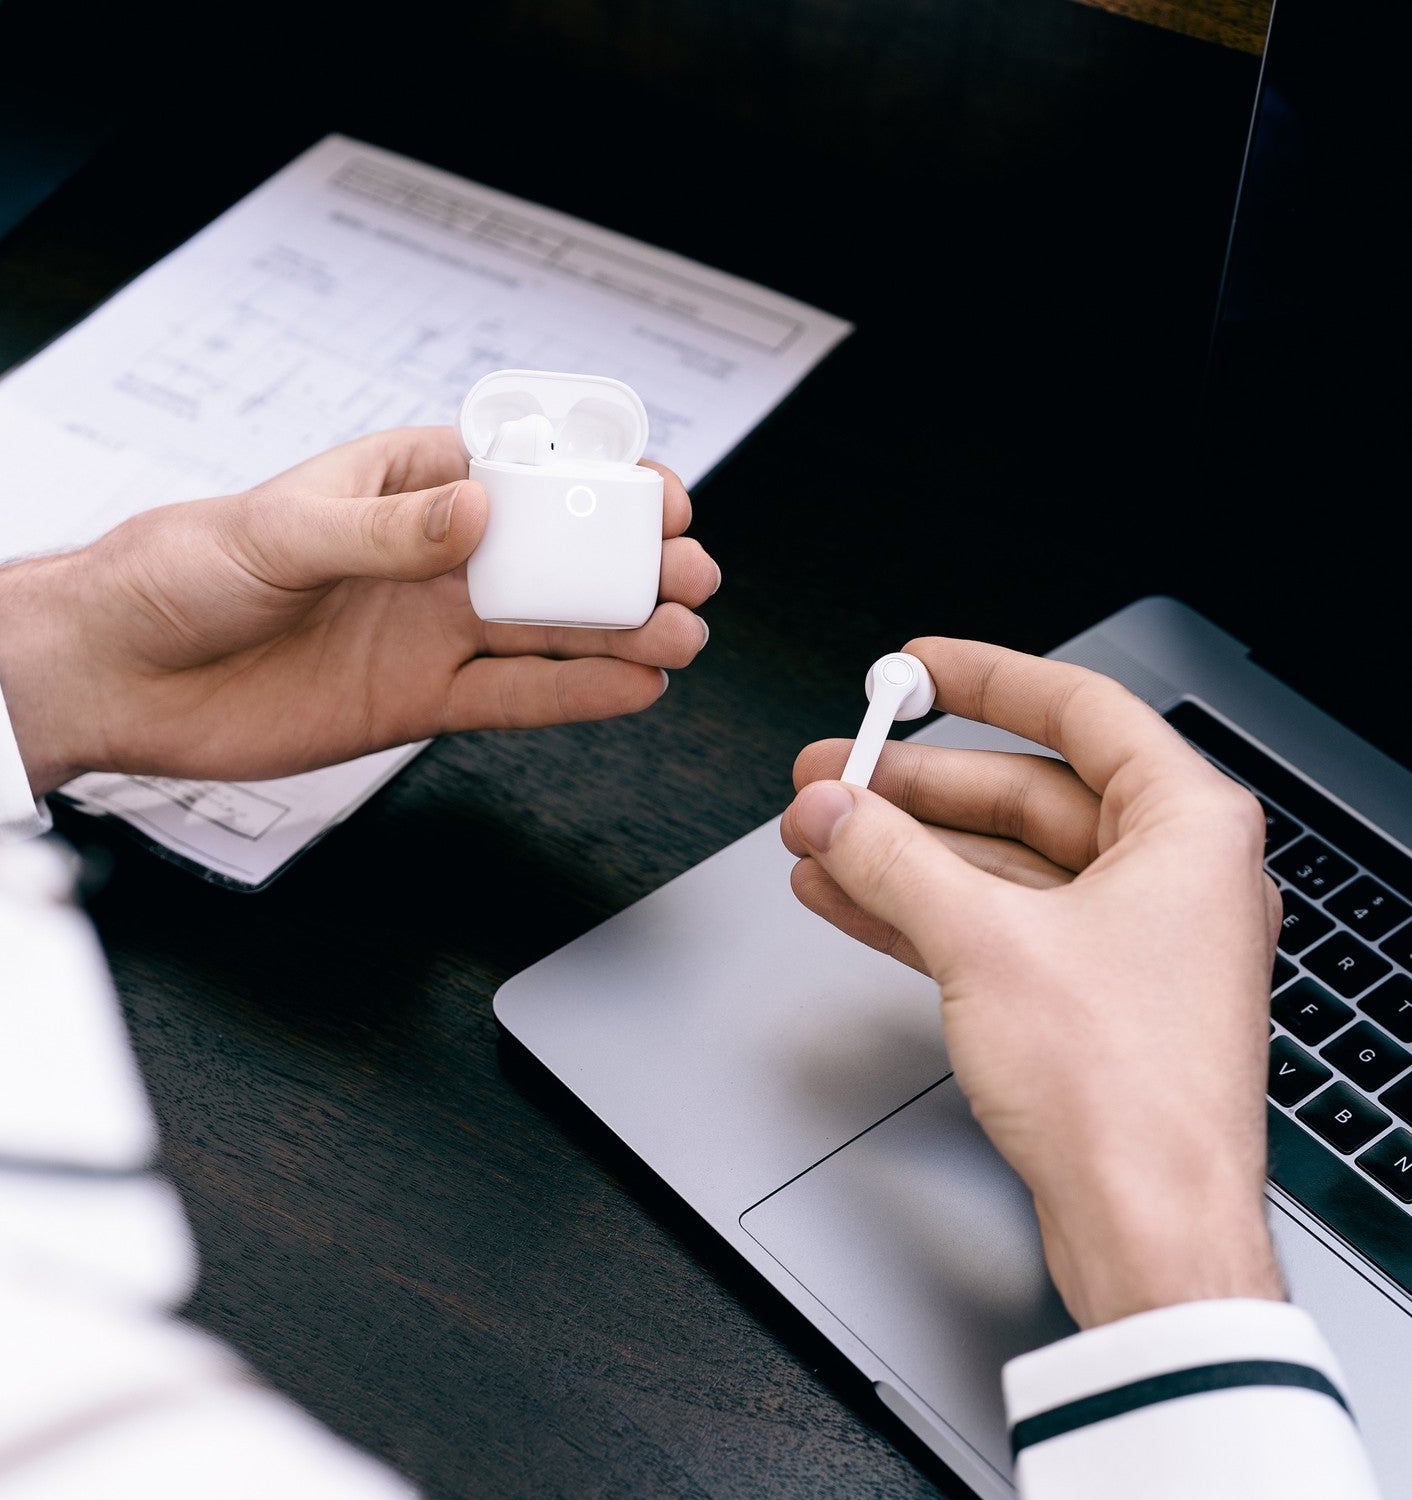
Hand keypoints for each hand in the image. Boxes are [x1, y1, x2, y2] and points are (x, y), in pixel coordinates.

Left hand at [0, 426, 717, 793]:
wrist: (123, 674)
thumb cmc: (180, 572)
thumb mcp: (279, 532)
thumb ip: (386, 530)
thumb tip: (479, 517)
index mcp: (402, 487)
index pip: (520, 475)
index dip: (595, 483)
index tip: (657, 493)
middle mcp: (431, 560)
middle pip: (553, 558)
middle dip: (626, 563)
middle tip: (689, 573)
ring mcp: (431, 632)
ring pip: (548, 631)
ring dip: (620, 632)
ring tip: (682, 634)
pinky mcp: (421, 700)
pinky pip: (514, 698)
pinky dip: (575, 695)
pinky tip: (632, 687)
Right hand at [780, 636, 1285, 1328]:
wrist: (1148, 1232)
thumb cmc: (1129, 1098)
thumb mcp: (985, 944)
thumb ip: (894, 860)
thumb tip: (836, 809)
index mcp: (1187, 829)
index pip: (1079, 710)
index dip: (987, 678)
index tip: (918, 667)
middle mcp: (1167, 877)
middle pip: (1022, 793)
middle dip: (914, 787)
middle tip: (836, 774)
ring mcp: (1123, 941)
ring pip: (996, 865)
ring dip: (902, 851)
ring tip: (818, 837)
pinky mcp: (1082, 997)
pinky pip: (989, 925)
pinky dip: (917, 909)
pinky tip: (846, 897)